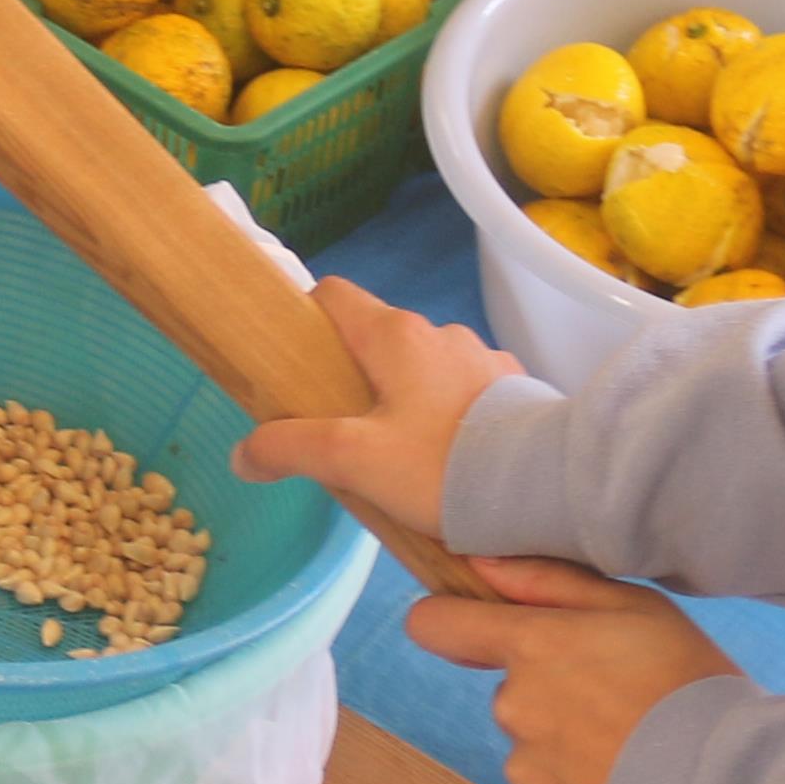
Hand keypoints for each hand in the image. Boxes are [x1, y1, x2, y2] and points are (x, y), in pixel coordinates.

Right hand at [230, 278, 516, 534]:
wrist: (541, 488)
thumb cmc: (439, 465)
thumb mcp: (353, 461)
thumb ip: (291, 449)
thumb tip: (243, 454)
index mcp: (396, 335)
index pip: (334, 294)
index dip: (307, 319)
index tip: (296, 362)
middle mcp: (441, 332)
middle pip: (380, 338)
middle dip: (357, 375)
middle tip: (345, 431)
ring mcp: (485, 359)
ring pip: (427, 368)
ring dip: (409, 398)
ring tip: (404, 456)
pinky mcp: (517, 391)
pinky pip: (468, 393)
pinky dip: (451, 415)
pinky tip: (453, 460)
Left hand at [400, 556, 739, 783]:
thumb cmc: (688, 683)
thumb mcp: (636, 608)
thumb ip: (549, 581)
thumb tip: (479, 563)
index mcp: (533, 646)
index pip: (439, 625)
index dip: (451, 623)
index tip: (480, 632)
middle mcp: (515, 706)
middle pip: (511, 691)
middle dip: (552, 694)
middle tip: (620, 701)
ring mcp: (525, 769)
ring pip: (532, 748)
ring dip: (567, 747)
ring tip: (633, 748)